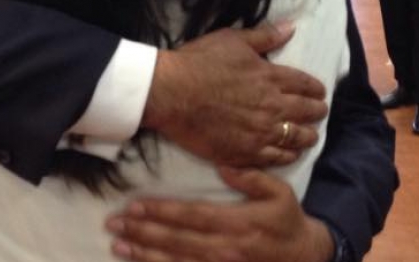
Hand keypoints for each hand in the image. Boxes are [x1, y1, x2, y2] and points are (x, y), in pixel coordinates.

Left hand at [106, 167, 334, 261]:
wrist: (304, 257)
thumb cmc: (287, 221)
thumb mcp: (279, 192)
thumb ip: (251, 177)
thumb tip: (223, 166)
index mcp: (237, 222)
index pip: (191, 216)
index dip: (161, 211)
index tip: (135, 205)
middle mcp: (225, 248)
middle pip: (176, 240)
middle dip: (142, 231)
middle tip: (114, 223)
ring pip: (176, 261)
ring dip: (144, 254)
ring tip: (118, 244)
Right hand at [144, 23, 326, 167]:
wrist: (170, 93)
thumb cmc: (198, 62)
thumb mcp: (232, 40)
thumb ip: (264, 36)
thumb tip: (291, 27)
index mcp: (270, 77)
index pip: (305, 85)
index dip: (316, 90)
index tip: (319, 93)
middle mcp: (272, 106)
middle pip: (307, 112)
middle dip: (317, 112)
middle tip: (319, 114)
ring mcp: (260, 132)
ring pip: (296, 138)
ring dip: (307, 136)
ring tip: (310, 136)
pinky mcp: (244, 152)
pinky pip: (276, 158)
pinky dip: (287, 155)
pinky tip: (289, 154)